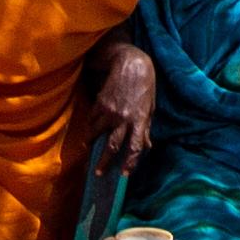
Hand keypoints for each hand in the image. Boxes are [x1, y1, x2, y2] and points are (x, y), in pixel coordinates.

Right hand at [95, 45, 160, 170]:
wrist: (132, 64)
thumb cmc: (145, 87)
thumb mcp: (150, 108)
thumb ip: (146, 128)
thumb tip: (147, 147)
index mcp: (140, 120)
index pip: (136, 147)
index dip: (130, 163)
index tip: (124, 175)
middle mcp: (125, 118)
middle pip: (113, 145)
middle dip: (104, 161)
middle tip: (98, 173)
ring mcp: (111, 111)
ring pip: (97, 133)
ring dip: (92, 142)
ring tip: (88, 148)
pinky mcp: (100, 103)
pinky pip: (92, 119)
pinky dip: (90, 126)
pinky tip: (90, 129)